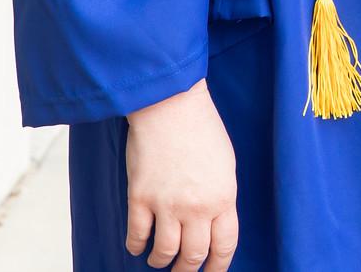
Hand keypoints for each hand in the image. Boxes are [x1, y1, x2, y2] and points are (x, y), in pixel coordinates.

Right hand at [125, 79, 238, 271]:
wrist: (170, 105)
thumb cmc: (201, 128)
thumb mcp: (225, 165)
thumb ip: (220, 196)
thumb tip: (214, 223)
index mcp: (223, 197)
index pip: (224, 246)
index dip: (218, 267)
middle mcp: (197, 207)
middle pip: (194, 255)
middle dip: (188, 270)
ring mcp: (167, 204)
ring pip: (165, 252)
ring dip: (160, 262)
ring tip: (158, 261)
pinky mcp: (140, 197)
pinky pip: (137, 235)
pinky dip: (136, 246)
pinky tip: (138, 246)